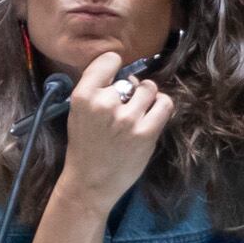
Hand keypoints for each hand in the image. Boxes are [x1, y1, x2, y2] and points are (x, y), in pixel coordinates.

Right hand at [56, 51, 174, 214]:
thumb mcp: (79, 112)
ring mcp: (127, 119)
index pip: (108, 60)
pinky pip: (165, 104)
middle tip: (124, 109)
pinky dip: (161, 106)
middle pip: (131, 80)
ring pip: (149, 89)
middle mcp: (104, 104)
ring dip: (146, 99)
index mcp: (83, 96)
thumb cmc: (85, 147)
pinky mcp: (146, 133)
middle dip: (130, 91)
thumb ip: (97, 91)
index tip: (115, 79)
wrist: (90, 183)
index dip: (115, 67)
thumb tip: (128, 75)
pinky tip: (152, 115)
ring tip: (138, 113)